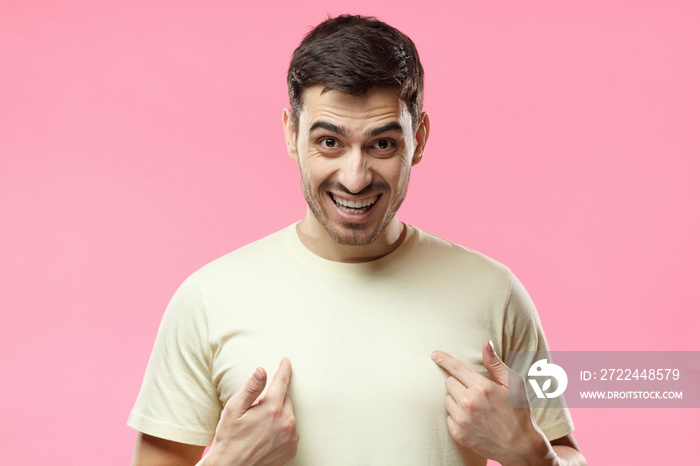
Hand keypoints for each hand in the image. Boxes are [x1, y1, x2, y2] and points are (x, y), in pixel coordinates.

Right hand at [200, 358, 298, 465]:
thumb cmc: (230, 438)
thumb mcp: (234, 409)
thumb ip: (250, 388)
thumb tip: (261, 370)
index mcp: (272, 408)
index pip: (282, 381)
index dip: (284, 369)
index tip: (286, 361)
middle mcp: (286, 422)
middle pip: (284, 399)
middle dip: (273, 399)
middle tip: (256, 410)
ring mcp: (291, 436)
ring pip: (288, 414)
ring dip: (278, 415)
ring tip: (259, 426)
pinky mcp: (292, 448)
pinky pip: (290, 430)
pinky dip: (282, 428)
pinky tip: (267, 436)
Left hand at [431, 342, 554, 465]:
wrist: (521, 447)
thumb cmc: (519, 412)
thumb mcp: (513, 384)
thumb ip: (495, 364)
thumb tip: (485, 343)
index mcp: (482, 388)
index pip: (456, 368)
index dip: (443, 359)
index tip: (434, 354)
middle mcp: (469, 403)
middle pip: (449, 382)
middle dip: (459, 383)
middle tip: (475, 391)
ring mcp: (462, 420)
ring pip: (447, 399)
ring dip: (457, 400)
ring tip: (476, 407)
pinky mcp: (458, 434)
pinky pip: (448, 416)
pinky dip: (457, 416)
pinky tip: (473, 419)